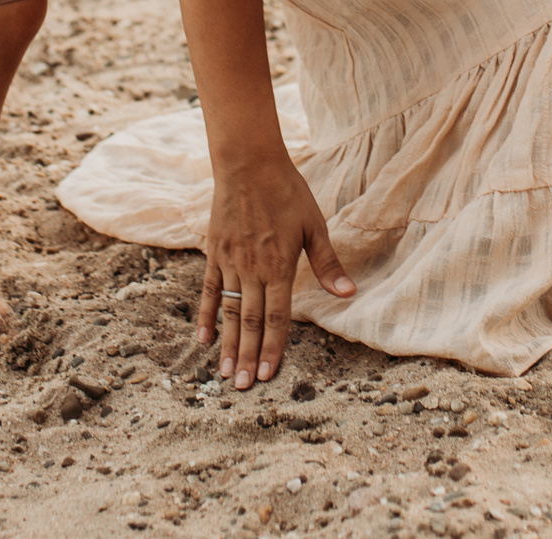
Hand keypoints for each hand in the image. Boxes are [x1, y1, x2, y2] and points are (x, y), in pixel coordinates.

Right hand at [196, 150, 354, 387]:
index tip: (266, 375)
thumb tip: (348, 294)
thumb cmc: (287, 192)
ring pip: (227, 311)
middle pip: (248, 321)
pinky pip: (207, 289)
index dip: (271, 348)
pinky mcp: (214, 252)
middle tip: (241, 388)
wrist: (248, 162)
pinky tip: (202, 338)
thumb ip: (327, 263)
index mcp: (279, 265)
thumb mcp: (314, 225)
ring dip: (226, 345)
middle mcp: (252, 269)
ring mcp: (230, 261)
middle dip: (246, 357)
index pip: (276, 317)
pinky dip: (205, 315)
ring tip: (223, 374)